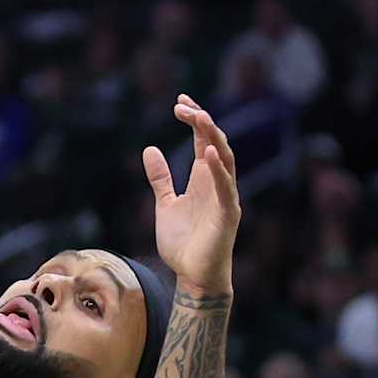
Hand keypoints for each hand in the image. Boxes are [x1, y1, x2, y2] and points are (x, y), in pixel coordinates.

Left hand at [141, 95, 240, 293]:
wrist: (192, 275)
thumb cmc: (183, 242)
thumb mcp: (164, 204)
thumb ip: (160, 178)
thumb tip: (149, 149)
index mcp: (203, 178)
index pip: (203, 140)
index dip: (194, 120)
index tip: (179, 102)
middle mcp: (218, 183)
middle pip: (215, 142)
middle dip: (201, 122)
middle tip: (182, 105)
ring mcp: (225, 197)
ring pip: (226, 159)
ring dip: (213, 137)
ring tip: (200, 117)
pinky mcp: (228, 215)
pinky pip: (226, 188)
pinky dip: (219, 170)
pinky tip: (209, 153)